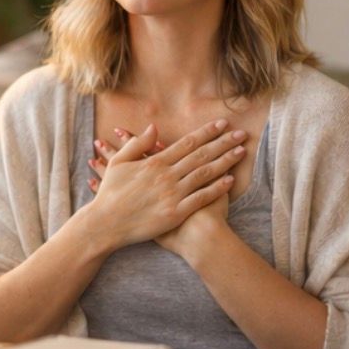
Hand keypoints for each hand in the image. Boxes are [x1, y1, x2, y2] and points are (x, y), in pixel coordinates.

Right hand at [88, 121, 245, 253]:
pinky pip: (201, 198)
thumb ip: (137, 144)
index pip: (187, 143)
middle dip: (223, 143)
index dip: (207, 132)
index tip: (222, 124)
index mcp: (155, 162)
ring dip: (226, 161)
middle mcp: (167, 175)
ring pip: (205, 174)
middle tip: (242, 134)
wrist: (106, 224)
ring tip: (242, 152)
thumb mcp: (118, 163)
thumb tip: (154, 127)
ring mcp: (173, 194)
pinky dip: (216, 188)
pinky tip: (230, 180)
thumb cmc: (110, 193)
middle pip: (202, 155)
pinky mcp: (175, 213)